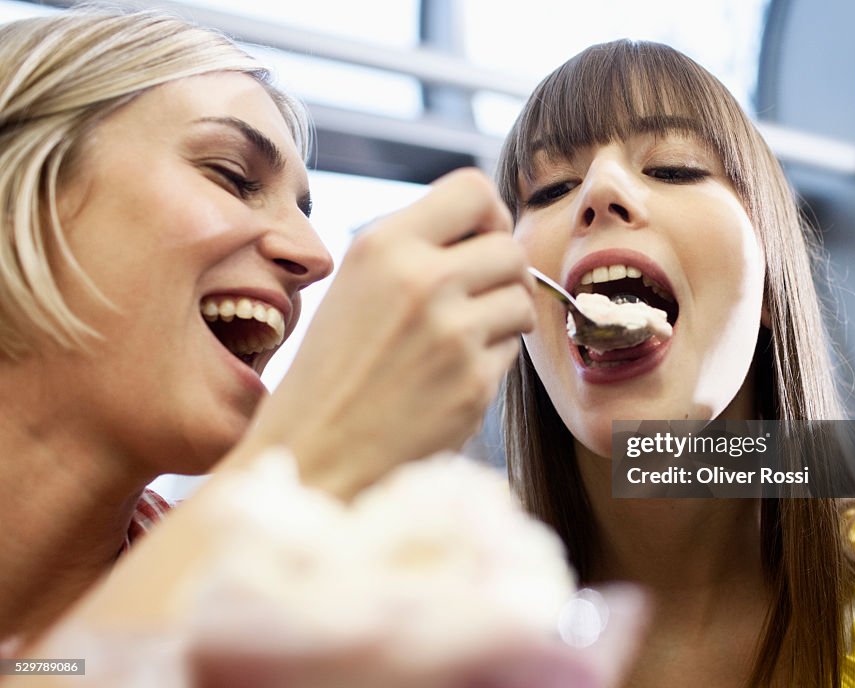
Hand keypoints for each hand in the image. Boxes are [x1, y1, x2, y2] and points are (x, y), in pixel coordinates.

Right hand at [236, 168, 533, 497]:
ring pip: (521, 300)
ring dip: (504, 317)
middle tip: (478, 298)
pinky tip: (451, 376)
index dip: (490, 215)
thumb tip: (492, 231)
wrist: (314, 451)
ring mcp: (452, 334)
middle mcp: (421, 281)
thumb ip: (417, 248)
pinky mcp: (474, 384)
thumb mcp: (356, 282)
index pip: (474, 189)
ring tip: (463, 338)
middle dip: (503, 273)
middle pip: (510, 249)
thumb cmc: (333, 368)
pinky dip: (491, 361)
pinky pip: (512, 352)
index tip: (481, 241)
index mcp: (384, 245)